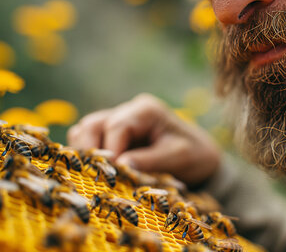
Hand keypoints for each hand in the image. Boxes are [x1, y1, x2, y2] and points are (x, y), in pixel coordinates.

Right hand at [67, 93, 220, 186]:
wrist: (200, 158)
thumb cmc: (193, 155)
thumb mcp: (179, 158)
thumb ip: (150, 160)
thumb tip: (120, 164)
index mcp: (146, 110)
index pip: (116, 126)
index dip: (110, 151)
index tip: (113, 174)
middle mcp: (129, 110)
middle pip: (93, 125)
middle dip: (92, 151)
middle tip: (97, 176)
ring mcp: (118, 120)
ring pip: (85, 130)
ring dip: (86, 153)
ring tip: (95, 175)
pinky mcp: (111, 135)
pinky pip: (88, 139)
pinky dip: (88, 154)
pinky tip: (96, 172)